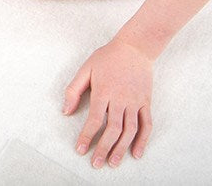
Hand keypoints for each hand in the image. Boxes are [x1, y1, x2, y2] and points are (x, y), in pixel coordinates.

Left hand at [63, 39, 153, 167]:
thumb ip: (73, 90)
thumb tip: (65, 111)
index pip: (94, 119)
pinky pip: (146, 124)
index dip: (87, 136)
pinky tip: (137, 153)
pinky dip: (143, 140)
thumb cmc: (107, 58)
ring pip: (130, 130)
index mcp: (104, 91)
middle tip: (96, 163)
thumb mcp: (85, 68)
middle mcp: (120, 99)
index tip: (81, 149)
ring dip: (122, 148)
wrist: (135, 48)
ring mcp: (135, 101)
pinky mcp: (146, 102)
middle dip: (104, 148)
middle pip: (113, 129)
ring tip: (114, 163)